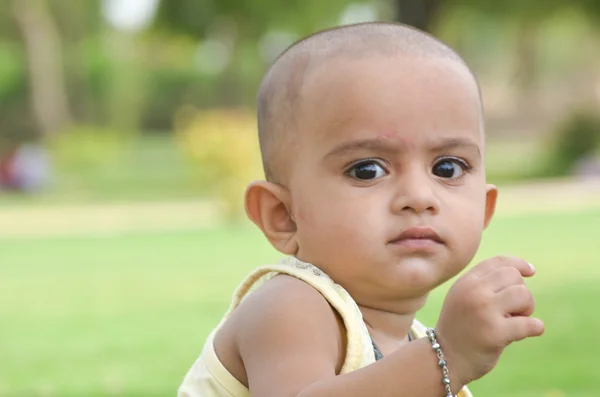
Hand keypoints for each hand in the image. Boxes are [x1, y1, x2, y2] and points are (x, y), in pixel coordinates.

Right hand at [435, 256, 544, 384]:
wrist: (444, 357)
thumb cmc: (460, 327)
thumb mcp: (462, 297)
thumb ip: (483, 283)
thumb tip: (522, 270)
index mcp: (466, 282)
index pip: (499, 262)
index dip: (519, 264)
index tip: (531, 272)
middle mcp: (474, 292)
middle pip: (514, 276)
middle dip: (520, 292)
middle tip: (514, 310)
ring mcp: (484, 311)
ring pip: (524, 295)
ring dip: (527, 309)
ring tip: (516, 321)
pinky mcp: (495, 333)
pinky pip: (530, 323)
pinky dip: (536, 327)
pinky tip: (531, 331)